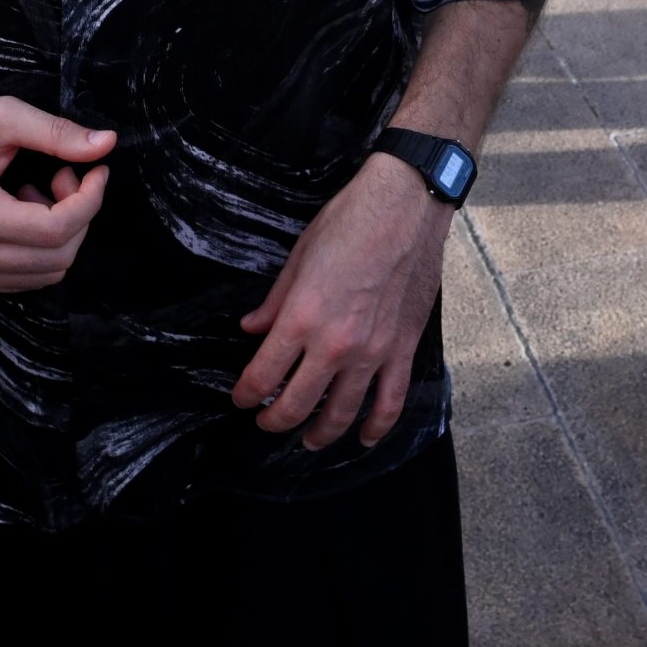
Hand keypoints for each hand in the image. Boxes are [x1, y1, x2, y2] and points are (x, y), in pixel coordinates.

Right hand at [0, 90, 117, 291]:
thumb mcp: (4, 117)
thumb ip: (58, 133)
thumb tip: (107, 144)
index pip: (57, 229)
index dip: (90, 200)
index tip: (98, 170)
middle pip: (58, 256)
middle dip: (79, 215)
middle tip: (67, 175)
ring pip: (46, 273)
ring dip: (61, 233)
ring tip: (41, 193)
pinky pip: (25, 278)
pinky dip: (41, 249)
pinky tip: (24, 211)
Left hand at [233, 155, 448, 447]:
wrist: (405, 206)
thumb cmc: (349, 222)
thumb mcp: (298, 257)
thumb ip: (275, 301)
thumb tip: (252, 329)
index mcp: (302, 318)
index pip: (262, 375)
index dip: (245, 394)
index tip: (240, 399)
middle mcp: (335, 344)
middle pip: (296, 403)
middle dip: (273, 419)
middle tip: (266, 421)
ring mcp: (372, 351)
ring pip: (341, 413)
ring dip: (319, 433)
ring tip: (308, 440)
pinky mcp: (403, 348)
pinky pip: (390, 401)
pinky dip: (376, 427)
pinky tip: (363, 438)